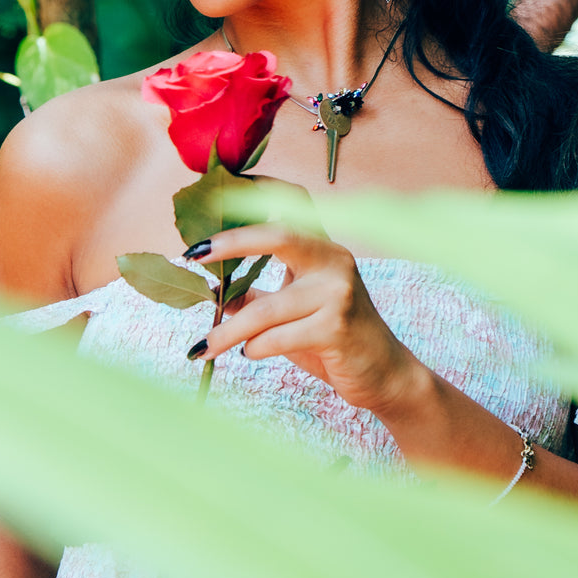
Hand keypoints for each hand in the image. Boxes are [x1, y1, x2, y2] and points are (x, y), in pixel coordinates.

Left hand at [188, 226, 426, 417]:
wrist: (385, 375)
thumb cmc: (334, 341)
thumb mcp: (293, 314)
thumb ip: (258, 298)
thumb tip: (212, 291)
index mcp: (324, 251)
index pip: (289, 211)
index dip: (252, 203)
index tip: (211, 215)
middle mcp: (335, 262)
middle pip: (278, 236)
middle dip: (232, 243)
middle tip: (193, 258)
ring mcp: (338, 293)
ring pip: (267, 308)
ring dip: (228, 330)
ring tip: (204, 346)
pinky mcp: (337, 327)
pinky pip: (279, 337)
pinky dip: (255, 348)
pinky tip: (249, 354)